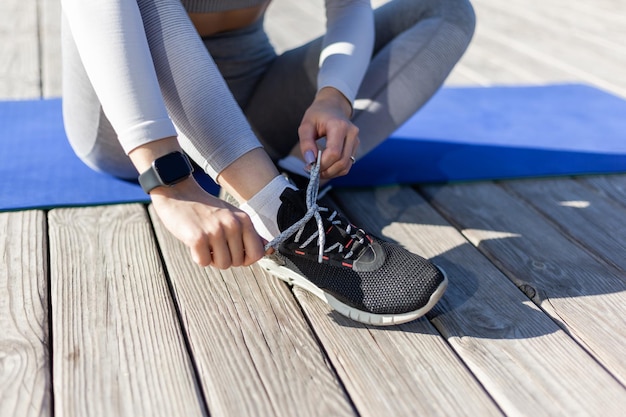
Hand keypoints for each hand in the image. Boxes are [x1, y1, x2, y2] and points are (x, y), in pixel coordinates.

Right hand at [150, 177, 265, 268]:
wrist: (178, 193)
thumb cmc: (206, 208)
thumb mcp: (232, 215)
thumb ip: (249, 233)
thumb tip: (268, 249)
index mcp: (244, 219)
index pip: (257, 253)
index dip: (247, 259)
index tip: (236, 254)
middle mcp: (232, 224)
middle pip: (238, 262)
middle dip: (226, 258)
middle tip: (214, 244)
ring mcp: (215, 231)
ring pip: (222, 264)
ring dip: (212, 259)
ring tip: (205, 243)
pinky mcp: (197, 238)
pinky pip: (203, 262)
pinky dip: (198, 257)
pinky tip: (194, 243)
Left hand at [298, 87, 359, 179]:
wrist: (332, 106)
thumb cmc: (318, 114)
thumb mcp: (306, 125)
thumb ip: (306, 144)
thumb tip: (310, 161)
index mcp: (339, 126)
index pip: (334, 153)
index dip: (322, 164)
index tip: (309, 166)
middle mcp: (351, 133)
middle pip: (342, 162)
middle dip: (326, 171)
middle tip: (312, 170)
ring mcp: (356, 141)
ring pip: (346, 166)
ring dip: (331, 173)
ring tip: (318, 169)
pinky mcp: (355, 147)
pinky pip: (347, 164)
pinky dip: (336, 170)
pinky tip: (326, 166)